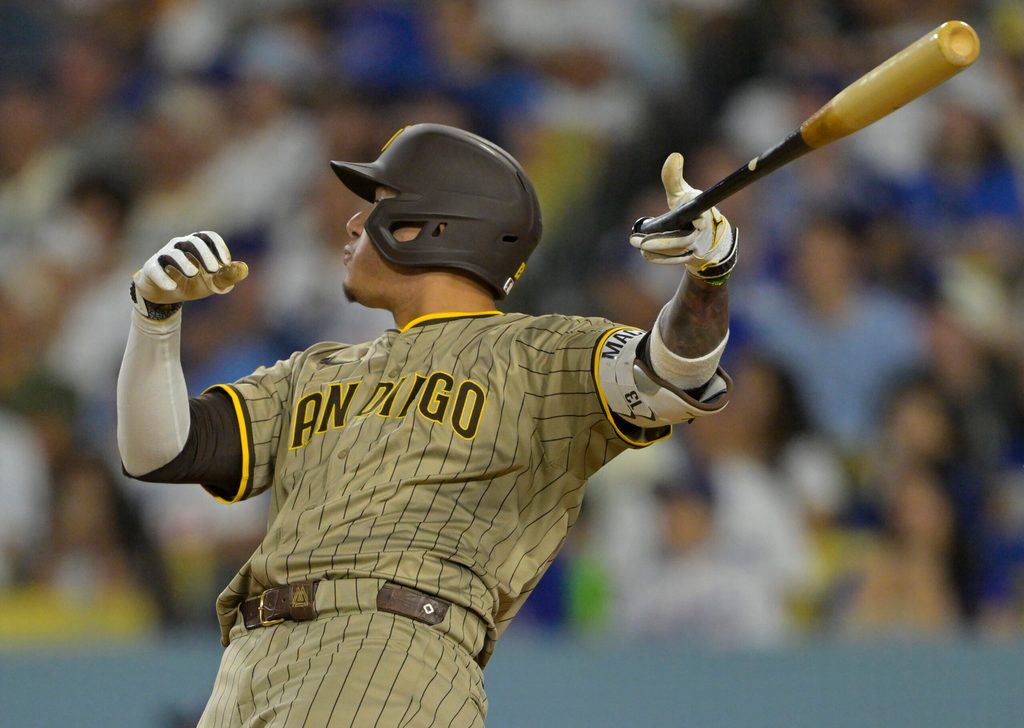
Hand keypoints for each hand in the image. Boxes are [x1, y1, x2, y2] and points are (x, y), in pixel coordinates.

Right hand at [131, 231, 247, 318]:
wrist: (166, 296)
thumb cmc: (192, 284)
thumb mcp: (212, 283)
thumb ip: (228, 277)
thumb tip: (245, 269)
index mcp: (197, 245)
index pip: (208, 237)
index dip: (218, 246)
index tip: (226, 263)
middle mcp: (180, 245)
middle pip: (193, 241)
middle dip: (205, 254)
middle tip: (214, 269)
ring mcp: (163, 255)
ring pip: (173, 253)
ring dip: (184, 263)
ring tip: (193, 274)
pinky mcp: (150, 268)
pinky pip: (155, 269)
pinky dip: (163, 278)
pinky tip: (172, 287)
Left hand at [629, 153, 736, 282]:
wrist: (704, 235)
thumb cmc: (689, 210)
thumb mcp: (682, 193)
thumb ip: (673, 178)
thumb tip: (674, 155)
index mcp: (701, 212)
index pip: (702, 216)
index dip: (700, 220)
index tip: (698, 222)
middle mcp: (700, 232)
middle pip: (683, 241)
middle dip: (661, 243)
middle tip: (637, 241)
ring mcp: (695, 246)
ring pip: (677, 252)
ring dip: (656, 250)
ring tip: (637, 244)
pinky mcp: (689, 257)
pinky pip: (675, 261)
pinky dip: (659, 258)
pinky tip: (645, 253)